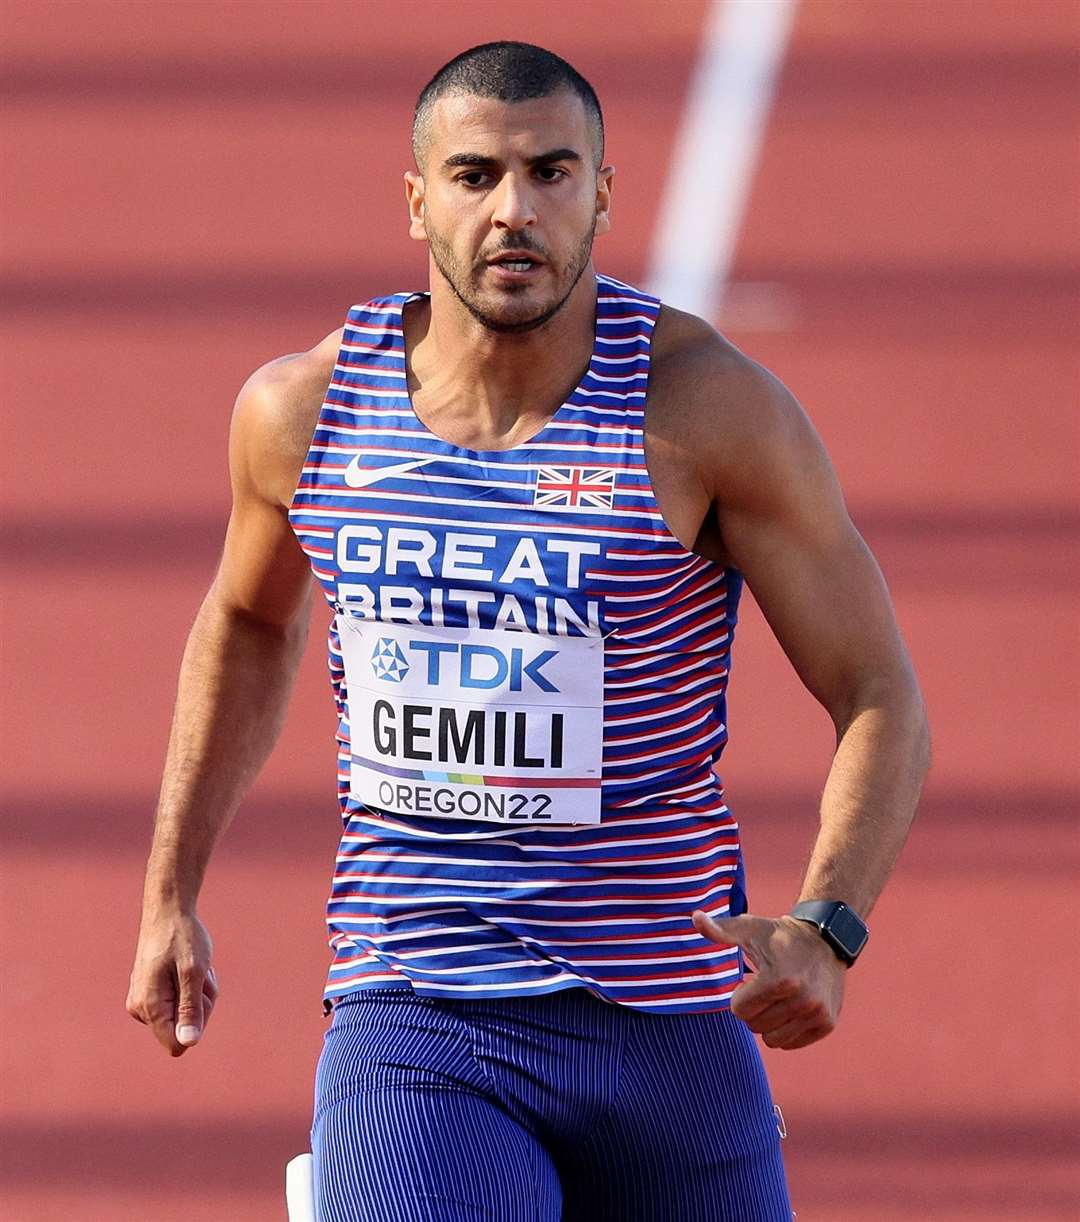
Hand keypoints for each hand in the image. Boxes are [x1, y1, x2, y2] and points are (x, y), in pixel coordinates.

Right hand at [126, 909, 218, 1056]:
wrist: (168, 910)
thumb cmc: (183, 937)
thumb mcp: (194, 971)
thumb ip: (190, 1008)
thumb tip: (187, 1043)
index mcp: (149, 1007)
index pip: (177, 1044)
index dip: (197, 1023)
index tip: (198, 993)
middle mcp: (141, 1009)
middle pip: (183, 1029)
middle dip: (200, 1003)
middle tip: (201, 973)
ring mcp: (144, 1001)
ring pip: (183, 1014)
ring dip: (198, 992)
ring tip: (194, 966)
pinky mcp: (150, 994)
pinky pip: (177, 1002)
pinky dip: (190, 986)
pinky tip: (188, 965)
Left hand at [692, 909, 844, 1049]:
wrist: (826, 938)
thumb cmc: (778, 935)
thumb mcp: (749, 928)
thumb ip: (720, 930)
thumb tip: (695, 917)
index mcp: (778, 979)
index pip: (739, 1011)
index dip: (738, 995)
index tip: (749, 980)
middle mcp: (801, 999)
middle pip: (755, 1026)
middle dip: (753, 1009)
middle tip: (762, 989)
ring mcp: (816, 1013)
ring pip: (773, 1040)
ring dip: (768, 1022)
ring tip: (775, 999)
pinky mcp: (827, 1023)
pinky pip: (792, 1043)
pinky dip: (786, 1030)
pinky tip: (790, 1007)